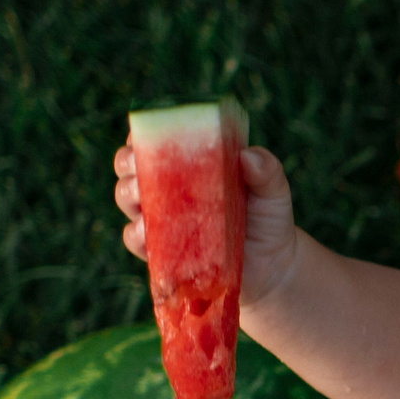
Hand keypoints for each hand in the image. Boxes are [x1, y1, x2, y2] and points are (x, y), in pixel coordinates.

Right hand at [112, 141, 302, 309]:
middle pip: (131, 168)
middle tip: (137, 164)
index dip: (144, 134)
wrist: (271, 265)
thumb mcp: (272, 191)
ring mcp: (162, 219)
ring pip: (128, 199)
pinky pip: (136, 241)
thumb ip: (266, 171)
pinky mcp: (162, 251)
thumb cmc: (268, 219)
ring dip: (127, 193)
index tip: (143, 133)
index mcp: (190, 165)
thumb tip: (248, 156)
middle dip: (127, 162)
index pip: (157, 142)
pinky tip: (145, 231)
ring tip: (139, 195)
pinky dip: (135, 235)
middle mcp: (168, 189)